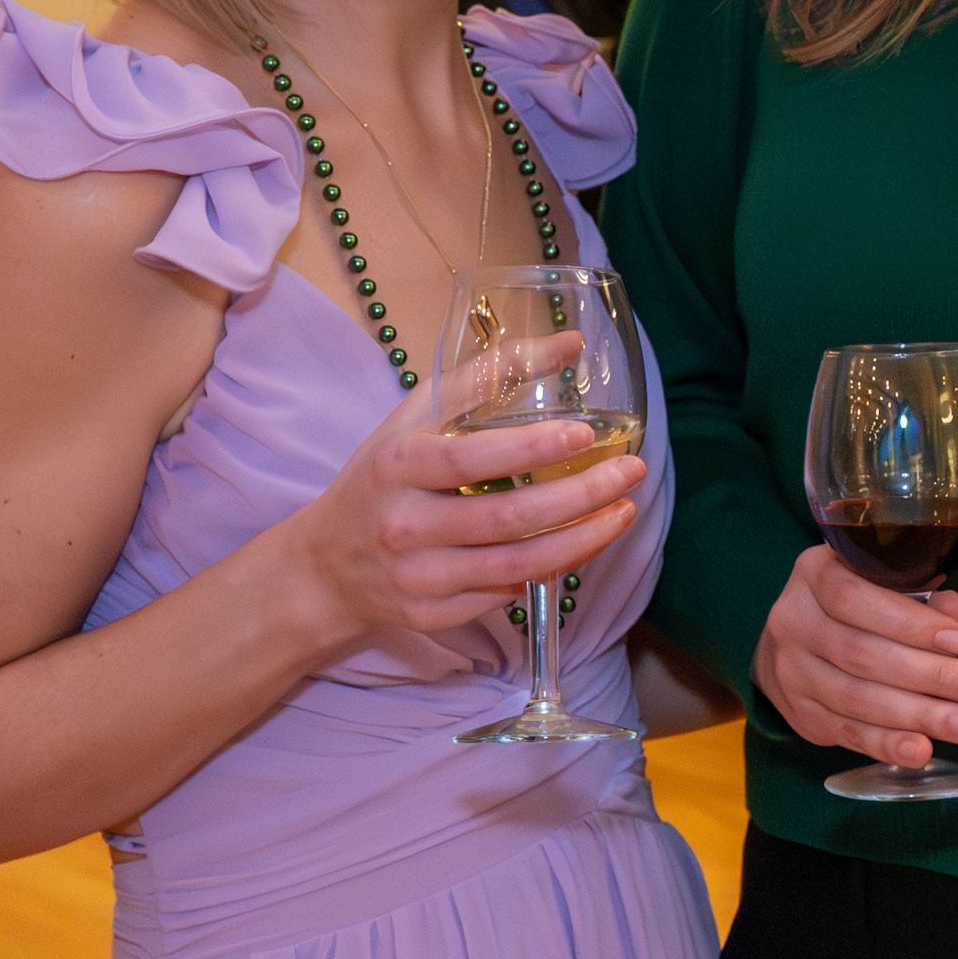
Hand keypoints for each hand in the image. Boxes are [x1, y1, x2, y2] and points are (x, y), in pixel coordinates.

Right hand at [282, 385, 644, 652]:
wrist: (325, 564)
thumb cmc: (384, 476)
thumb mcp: (418, 416)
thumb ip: (488, 375)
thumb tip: (570, 343)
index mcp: (399, 465)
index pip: (471, 458)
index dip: (531, 448)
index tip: (586, 432)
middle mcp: (406, 525)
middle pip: (507, 518)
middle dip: (581, 497)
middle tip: (632, 472)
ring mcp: (419, 577)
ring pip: (517, 566)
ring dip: (582, 540)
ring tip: (626, 510)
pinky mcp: (433, 615)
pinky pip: (506, 595)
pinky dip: (552, 569)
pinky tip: (585, 543)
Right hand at [752, 547, 957, 768]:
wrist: (794, 640)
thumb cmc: (856, 603)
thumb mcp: (882, 582)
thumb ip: (919, 595)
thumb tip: (953, 612)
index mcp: (815, 573)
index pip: (854, 598)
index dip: (908, 623)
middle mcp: (794, 621)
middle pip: (862, 655)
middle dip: (932, 677)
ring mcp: (791, 672)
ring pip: (857, 699)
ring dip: (921, 716)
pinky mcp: (800, 714)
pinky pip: (847, 732)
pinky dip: (887, 744)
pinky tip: (923, 750)